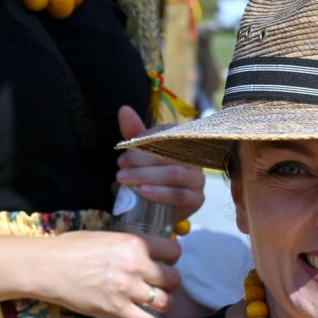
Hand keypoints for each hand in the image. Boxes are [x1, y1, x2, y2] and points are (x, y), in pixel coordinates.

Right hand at [40, 228, 182, 317]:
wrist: (47, 267)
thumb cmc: (71, 248)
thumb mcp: (106, 236)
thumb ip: (129, 245)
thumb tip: (146, 252)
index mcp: (134, 243)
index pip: (173, 251)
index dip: (172, 258)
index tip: (165, 263)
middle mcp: (136, 265)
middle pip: (173, 278)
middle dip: (170, 283)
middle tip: (161, 285)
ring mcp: (127, 289)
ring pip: (165, 301)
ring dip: (165, 304)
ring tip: (158, 304)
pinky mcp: (118, 310)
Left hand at [116, 106, 205, 220]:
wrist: (164, 207)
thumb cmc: (153, 176)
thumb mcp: (142, 154)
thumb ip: (135, 133)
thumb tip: (124, 110)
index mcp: (182, 141)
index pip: (166, 135)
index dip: (143, 142)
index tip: (123, 153)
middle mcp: (193, 158)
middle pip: (168, 154)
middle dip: (140, 160)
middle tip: (120, 167)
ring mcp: (197, 179)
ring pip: (173, 174)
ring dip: (146, 175)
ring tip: (124, 179)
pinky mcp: (196, 199)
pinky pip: (180, 195)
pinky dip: (161, 193)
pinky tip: (144, 192)